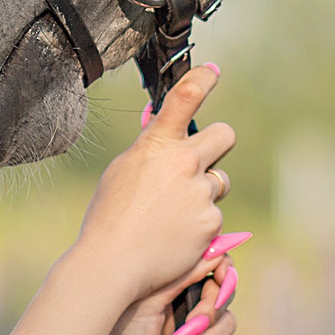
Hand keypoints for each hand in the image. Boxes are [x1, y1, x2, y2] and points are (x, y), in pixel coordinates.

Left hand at [63, 233, 249, 334]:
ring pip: (227, 324)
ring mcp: (192, 334)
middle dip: (211, 309)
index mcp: (169, 281)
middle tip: (191, 323)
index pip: (213, 264)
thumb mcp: (144, 299)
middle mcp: (183, 303)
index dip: (223, 270)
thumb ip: (180, 274)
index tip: (222, 276)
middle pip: (224, 294)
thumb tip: (212, 244)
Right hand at [68, 63, 234, 303]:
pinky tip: (175, 236)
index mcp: (158, 144)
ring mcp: (201, 194)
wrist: (113, 262)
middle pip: (224, 134)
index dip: (202, 78)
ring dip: (204, 192)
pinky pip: (214, 215)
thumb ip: (149, 149)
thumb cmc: (109, 215)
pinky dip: (199, 224)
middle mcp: (185, 163)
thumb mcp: (123, 170)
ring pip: (218, 182)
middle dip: (217, 143)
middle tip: (202, 159)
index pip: (186, 98)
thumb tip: (161, 131)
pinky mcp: (211, 222)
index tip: (212, 71)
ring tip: (172, 213)